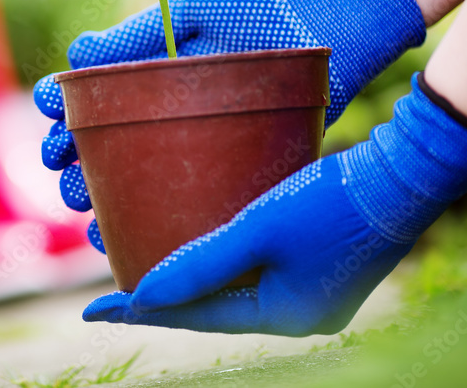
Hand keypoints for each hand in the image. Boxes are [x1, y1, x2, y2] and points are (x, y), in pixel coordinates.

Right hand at [34, 0, 425, 250]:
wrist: (339, 20)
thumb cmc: (264, 4)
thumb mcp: (195, 9)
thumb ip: (138, 34)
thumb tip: (76, 54)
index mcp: (150, 66)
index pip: (89, 92)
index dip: (59, 104)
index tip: (47, 109)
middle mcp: (167, 107)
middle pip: (100, 140)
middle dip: (68, 156)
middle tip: (59, 162)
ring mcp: (195, 139)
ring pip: (130, 176)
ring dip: (95, 192)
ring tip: (83, 204)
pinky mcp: (228, 165)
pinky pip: (178, 200)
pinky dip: (142, 221)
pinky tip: (115, 235)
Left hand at [82, 74, 466, 335]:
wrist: (400, 176)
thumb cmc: (328, 203)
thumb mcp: (257, 230)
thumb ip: (199, 265)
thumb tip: (140, 297)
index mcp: (282, 316)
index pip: (194, 317)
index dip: (141, 312)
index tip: (93, 312)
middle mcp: (295, 312)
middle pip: (211, 310)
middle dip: (162, 302)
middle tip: (111, 297)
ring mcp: (308, 291)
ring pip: (231, 292)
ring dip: (189, 283)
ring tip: (144, 277)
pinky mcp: (315, 265)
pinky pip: (252, 274)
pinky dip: (220, 266)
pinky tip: (196, 249)